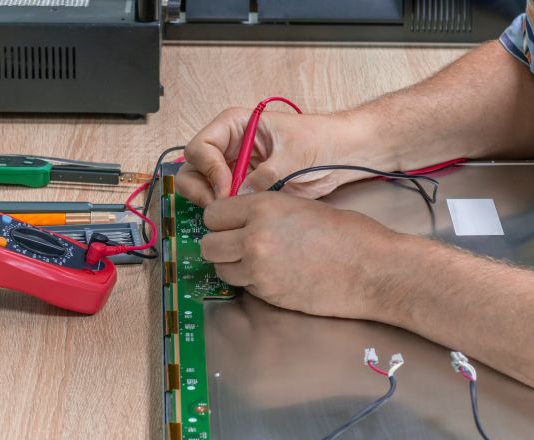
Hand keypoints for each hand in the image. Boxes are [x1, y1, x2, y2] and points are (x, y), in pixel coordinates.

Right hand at [176, 107, 380, 206]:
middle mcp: (229, 148)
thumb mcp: (294, 154)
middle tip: (219, 206)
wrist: (341, 156)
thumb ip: (267, 174)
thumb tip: (242, 195)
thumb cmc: (320, 140)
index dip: (209, 169)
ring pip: (200, 188)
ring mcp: (233, 170)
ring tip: (228, 214)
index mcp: (235, 126)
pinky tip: (238, 220)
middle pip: (192, 168)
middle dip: (201, 189)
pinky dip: (223, 214)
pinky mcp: (242, 190)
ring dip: (208, 203)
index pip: (200, 146)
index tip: (226, 188)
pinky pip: (222, 204)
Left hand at [199, 192, 397, 318]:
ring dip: (233, 266)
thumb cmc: (349, 234)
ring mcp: (259, 269)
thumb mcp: (301, 207)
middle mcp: (254, 237)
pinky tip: (274, 276)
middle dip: (220, 246)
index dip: (221, 221)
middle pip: (209, 245)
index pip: (213, 214)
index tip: (231, 225)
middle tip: (239, 246)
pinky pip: (243, 287)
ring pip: (220, 269)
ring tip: (257, 263)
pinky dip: (251, 283)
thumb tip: (242, 220)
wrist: (373, 270)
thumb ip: (266, 213)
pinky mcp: (268, 294)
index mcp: (263, 208)